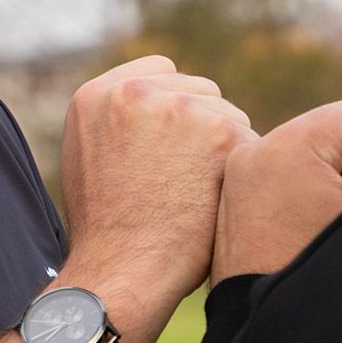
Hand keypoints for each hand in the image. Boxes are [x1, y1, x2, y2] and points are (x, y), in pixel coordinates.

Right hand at [57, 56, 253, 342]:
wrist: (122, 270)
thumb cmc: (107, 229)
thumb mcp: (91, 157)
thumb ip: (120, 120)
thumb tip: (159, 102)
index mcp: (97, 95)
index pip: (160, 72)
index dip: (173, 106)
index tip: (174, 142)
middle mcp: (134, 92)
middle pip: (199, 90)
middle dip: (201, 126)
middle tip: (186, 177)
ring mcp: (178, 108)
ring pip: (228, 113)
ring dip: (223, 145)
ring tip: (196, 192)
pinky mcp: (219, 132)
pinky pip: (250, 139)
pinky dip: (242, 169)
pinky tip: (217, 199)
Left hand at [211, 93, 341, 284]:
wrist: (275, 338)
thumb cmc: (336, 275)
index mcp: (288, 145)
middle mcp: (251, 151)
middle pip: (325, 138)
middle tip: (331, 228)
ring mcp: (232, 178)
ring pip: (302, 163)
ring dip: (318, 192)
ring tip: (311, 239)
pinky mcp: (225, 201)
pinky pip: (275, 184)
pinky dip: (291, 206)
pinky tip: (291, 244)